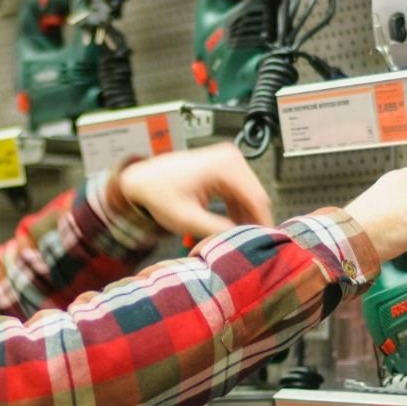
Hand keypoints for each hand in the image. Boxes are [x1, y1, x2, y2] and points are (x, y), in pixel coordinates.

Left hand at [118, 142, 273, 237]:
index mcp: (226, 165)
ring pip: (249, 197)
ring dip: (244, 218)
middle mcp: (232, 158)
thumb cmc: (158, 192)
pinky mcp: (224, 169)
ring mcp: (229, 162)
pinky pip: (239, 194)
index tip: (264, 245)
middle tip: (247, 246)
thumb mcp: (187, 218)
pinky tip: (228, 228)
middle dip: (252, 222)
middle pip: (256, 198)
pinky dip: (236, 211)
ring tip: (235, 239)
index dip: (262, 225)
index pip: (257, 200)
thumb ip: (217, 230)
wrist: (141, 179)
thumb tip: (242, 241)